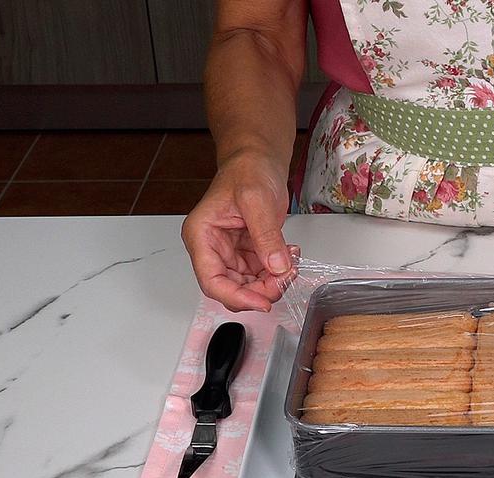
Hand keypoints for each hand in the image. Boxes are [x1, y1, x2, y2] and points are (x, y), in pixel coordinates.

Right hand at [182, 152, 297, 311]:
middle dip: (261, 289)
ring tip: (292, 261)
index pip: (212, 281)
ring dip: (273, 281)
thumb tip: (276, 266)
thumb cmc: (247, 169)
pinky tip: (290, 255)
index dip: (237, 297)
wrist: (258, 159)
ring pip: (250, 285)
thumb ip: (266, 235)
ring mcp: (230, 252)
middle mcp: (212, 248)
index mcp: (201, 236)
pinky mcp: (248, 252)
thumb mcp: (257, 200)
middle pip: (232, 287)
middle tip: (286, 277)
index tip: (262, 302)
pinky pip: (262, 273)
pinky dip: (278, 271)